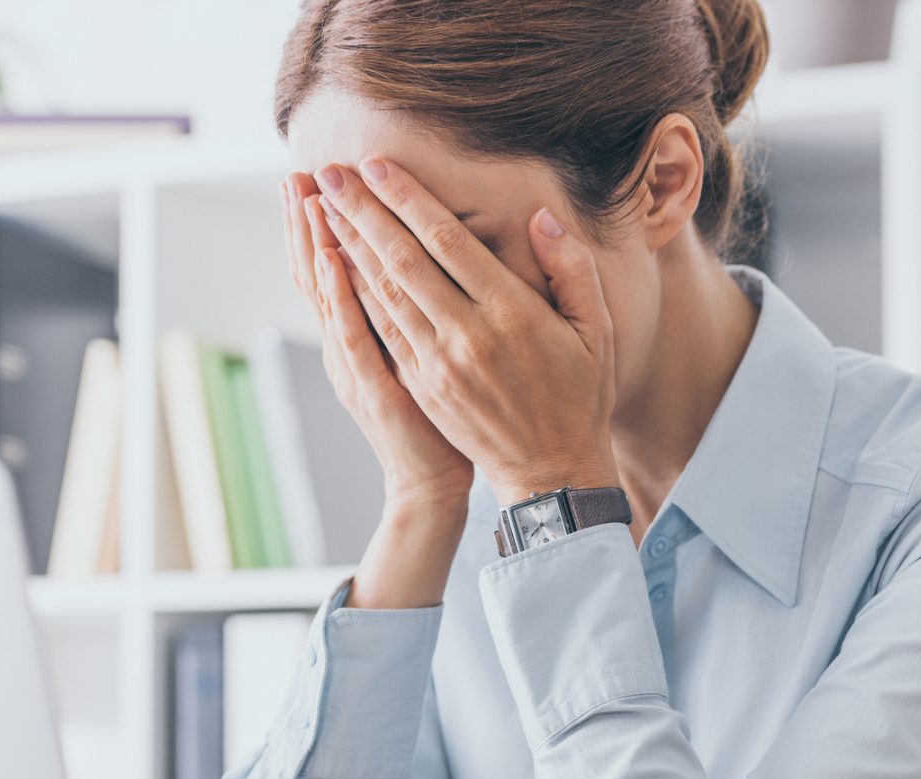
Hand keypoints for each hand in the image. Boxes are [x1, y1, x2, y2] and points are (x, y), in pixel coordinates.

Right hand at [281, 173, 473, 511]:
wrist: (431, 485)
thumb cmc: (435, 419)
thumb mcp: (414, 355)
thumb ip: (407, 308)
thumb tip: (409, 256)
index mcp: (358, 334)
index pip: (331, 268)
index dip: (321, 224)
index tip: (317, 178)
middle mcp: (345, 346)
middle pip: (317, 273)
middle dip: (308, 221)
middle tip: (300, 170)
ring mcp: (353, 367)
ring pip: (326, 295)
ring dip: (315, 243)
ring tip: (307, 195)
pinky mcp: (372, 388)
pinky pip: (351, 334)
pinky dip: (339, 295)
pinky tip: (333, 257)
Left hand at [312, 159, 620, 505]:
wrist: (550, 472)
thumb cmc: (580, 396)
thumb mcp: (598, 331)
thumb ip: (572, 269)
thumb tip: (541, 219)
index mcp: (511, 313)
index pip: (448, 242)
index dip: (408, 200)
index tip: (377, 165)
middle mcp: (467, 336)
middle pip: (402, 262)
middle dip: (362, 213)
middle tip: (328, 173)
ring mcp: (437, 365)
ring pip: (383, 294)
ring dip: (348, 249)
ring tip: (321, 209)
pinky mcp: (420, 387)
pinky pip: (381, 332)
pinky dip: (354, 296)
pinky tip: (335, 268)